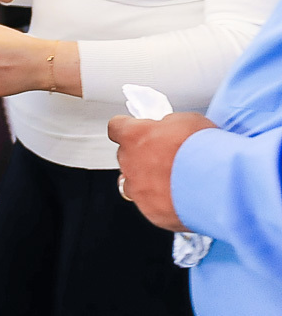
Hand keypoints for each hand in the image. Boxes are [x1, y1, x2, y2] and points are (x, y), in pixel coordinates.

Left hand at [109, 113, 216, 231]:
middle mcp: (129, 162)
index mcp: (134, 135)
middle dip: (141, 157)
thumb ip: (169, 126)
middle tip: (165, 158)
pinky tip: (181, 200)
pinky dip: (161, 204)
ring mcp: (137, 188)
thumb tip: (169, 129)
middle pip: (125, 157)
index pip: (117, 127)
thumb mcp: (186, 121)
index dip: (127, 129)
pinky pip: (150, 206)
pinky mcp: (150, 211)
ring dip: (146, 182)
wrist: (217, 183)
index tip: (136, 130)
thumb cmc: (202, 148)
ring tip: (171, 182)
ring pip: (133, 184)